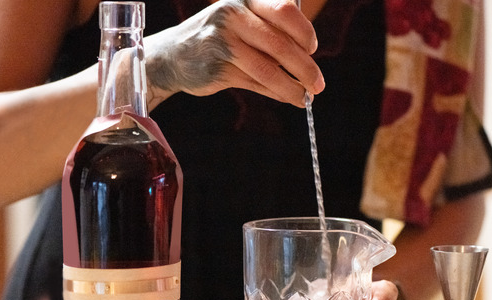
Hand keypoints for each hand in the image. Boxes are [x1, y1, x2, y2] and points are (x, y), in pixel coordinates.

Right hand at [145, 0, 324, 107]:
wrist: (173, 56)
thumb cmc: (220, 39)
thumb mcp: (244, 24)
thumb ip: (273, 33)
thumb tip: (310, 59)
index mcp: (245, 0)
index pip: (284, 10)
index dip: (304, 31)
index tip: (313, 48)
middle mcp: (232, 15)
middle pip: (280, 43)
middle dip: (305, 67)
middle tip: (318, 83)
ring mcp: (222, 41)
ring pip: (268, 68)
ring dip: (293, 87)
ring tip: (307, 97)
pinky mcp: (218, 68)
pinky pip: (256, 83)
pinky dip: (277, 93)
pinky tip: (289, 98)